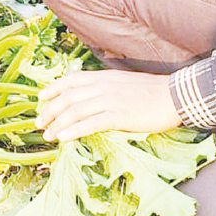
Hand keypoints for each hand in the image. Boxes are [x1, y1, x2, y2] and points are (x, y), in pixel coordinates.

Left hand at [35, 71, 180, 141]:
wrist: (175, 96)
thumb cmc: (151, 92)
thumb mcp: (123, 83)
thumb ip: (105, 87)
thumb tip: (90, 97)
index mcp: (103, 77)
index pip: (71, 79)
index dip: (53, 88)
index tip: (41, 98)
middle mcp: (103, 86)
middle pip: (68, 97)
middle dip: (50, 111)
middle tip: (39, 123)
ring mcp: (110, 100)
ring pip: (75, 111)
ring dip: (57, 123)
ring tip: (47, 135)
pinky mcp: (120, 116)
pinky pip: (91, 123)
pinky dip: (74, 130)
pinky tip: (64, 137)